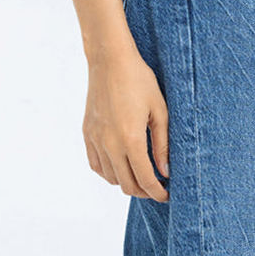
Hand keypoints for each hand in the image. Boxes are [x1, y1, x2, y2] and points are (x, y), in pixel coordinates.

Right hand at [82, 43, 169, 202]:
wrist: (110, 59)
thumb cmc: (139, 80)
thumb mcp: (159, 110)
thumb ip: (162, 143)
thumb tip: (165, 171)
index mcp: (130, 138)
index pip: (145, 179)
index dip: (158, 193)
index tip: (167, 195)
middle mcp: (110, 143)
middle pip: (127, 184)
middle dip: (145, 191)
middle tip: (158, 187)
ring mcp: (96, 139)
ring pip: (111, 178)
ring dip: (127, 182)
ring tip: (142, 174)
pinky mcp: (87, 133)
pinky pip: (96, 165)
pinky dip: (109, 172)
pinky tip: (121, 165)